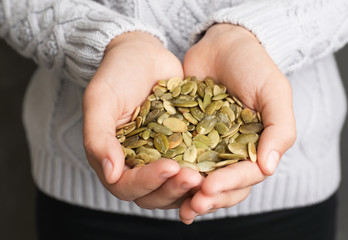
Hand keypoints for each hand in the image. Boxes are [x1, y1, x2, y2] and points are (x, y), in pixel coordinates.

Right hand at [82, 32, 201, 208]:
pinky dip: (205, 171)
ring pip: (175, 186)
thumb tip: (110, 173)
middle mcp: (137, 164)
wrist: (143, 54)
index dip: (147, 182)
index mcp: (113, 159)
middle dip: (174, 189)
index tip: (170, 167)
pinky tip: (220, 166)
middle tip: (195, 177)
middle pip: (154, 194)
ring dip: (191, 186)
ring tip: (208, 176)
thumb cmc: (117, 73)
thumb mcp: (101, 100)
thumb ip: (98, 137)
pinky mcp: (183, 147)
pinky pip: (194, 165)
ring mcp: (162, 157)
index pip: (126, 186)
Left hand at [179, 24, 295, 222]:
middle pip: (223, 185)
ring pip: (200, 177)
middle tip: (191, 204)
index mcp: (256, 146)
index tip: (209, 189)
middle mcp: (232, 151)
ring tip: (176, 201)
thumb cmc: (254, 65)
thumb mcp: (274, 92)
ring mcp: (208, 144)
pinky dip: (172, 171)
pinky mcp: (186, 134)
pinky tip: (160, 181)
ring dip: (189, 192)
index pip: (246, 175)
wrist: (223, 44)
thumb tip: (267, 168)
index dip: (229, 185)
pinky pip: (179, 157)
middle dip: (208, 198)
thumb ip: (279, 129)